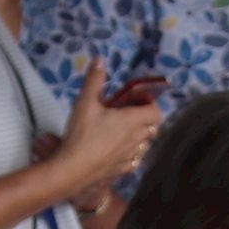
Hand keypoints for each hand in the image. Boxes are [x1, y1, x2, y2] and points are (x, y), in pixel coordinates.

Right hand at [54, 59, 161, 194]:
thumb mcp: (85, 102)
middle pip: (153, 127)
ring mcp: (130, 156)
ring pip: (145, 144)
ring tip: (122, 130)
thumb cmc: (81, 134)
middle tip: (128, 112)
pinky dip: (131, 152)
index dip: (150, 104)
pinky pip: (134, 159)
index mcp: (132, 121)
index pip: (156, 112)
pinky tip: (116, 149)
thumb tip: (99, 59)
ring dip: (139, 135)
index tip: (137, 100)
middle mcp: (136, 139)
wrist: (72, 170)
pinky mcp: (122, 170)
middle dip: (145, 118)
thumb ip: (94, 80)